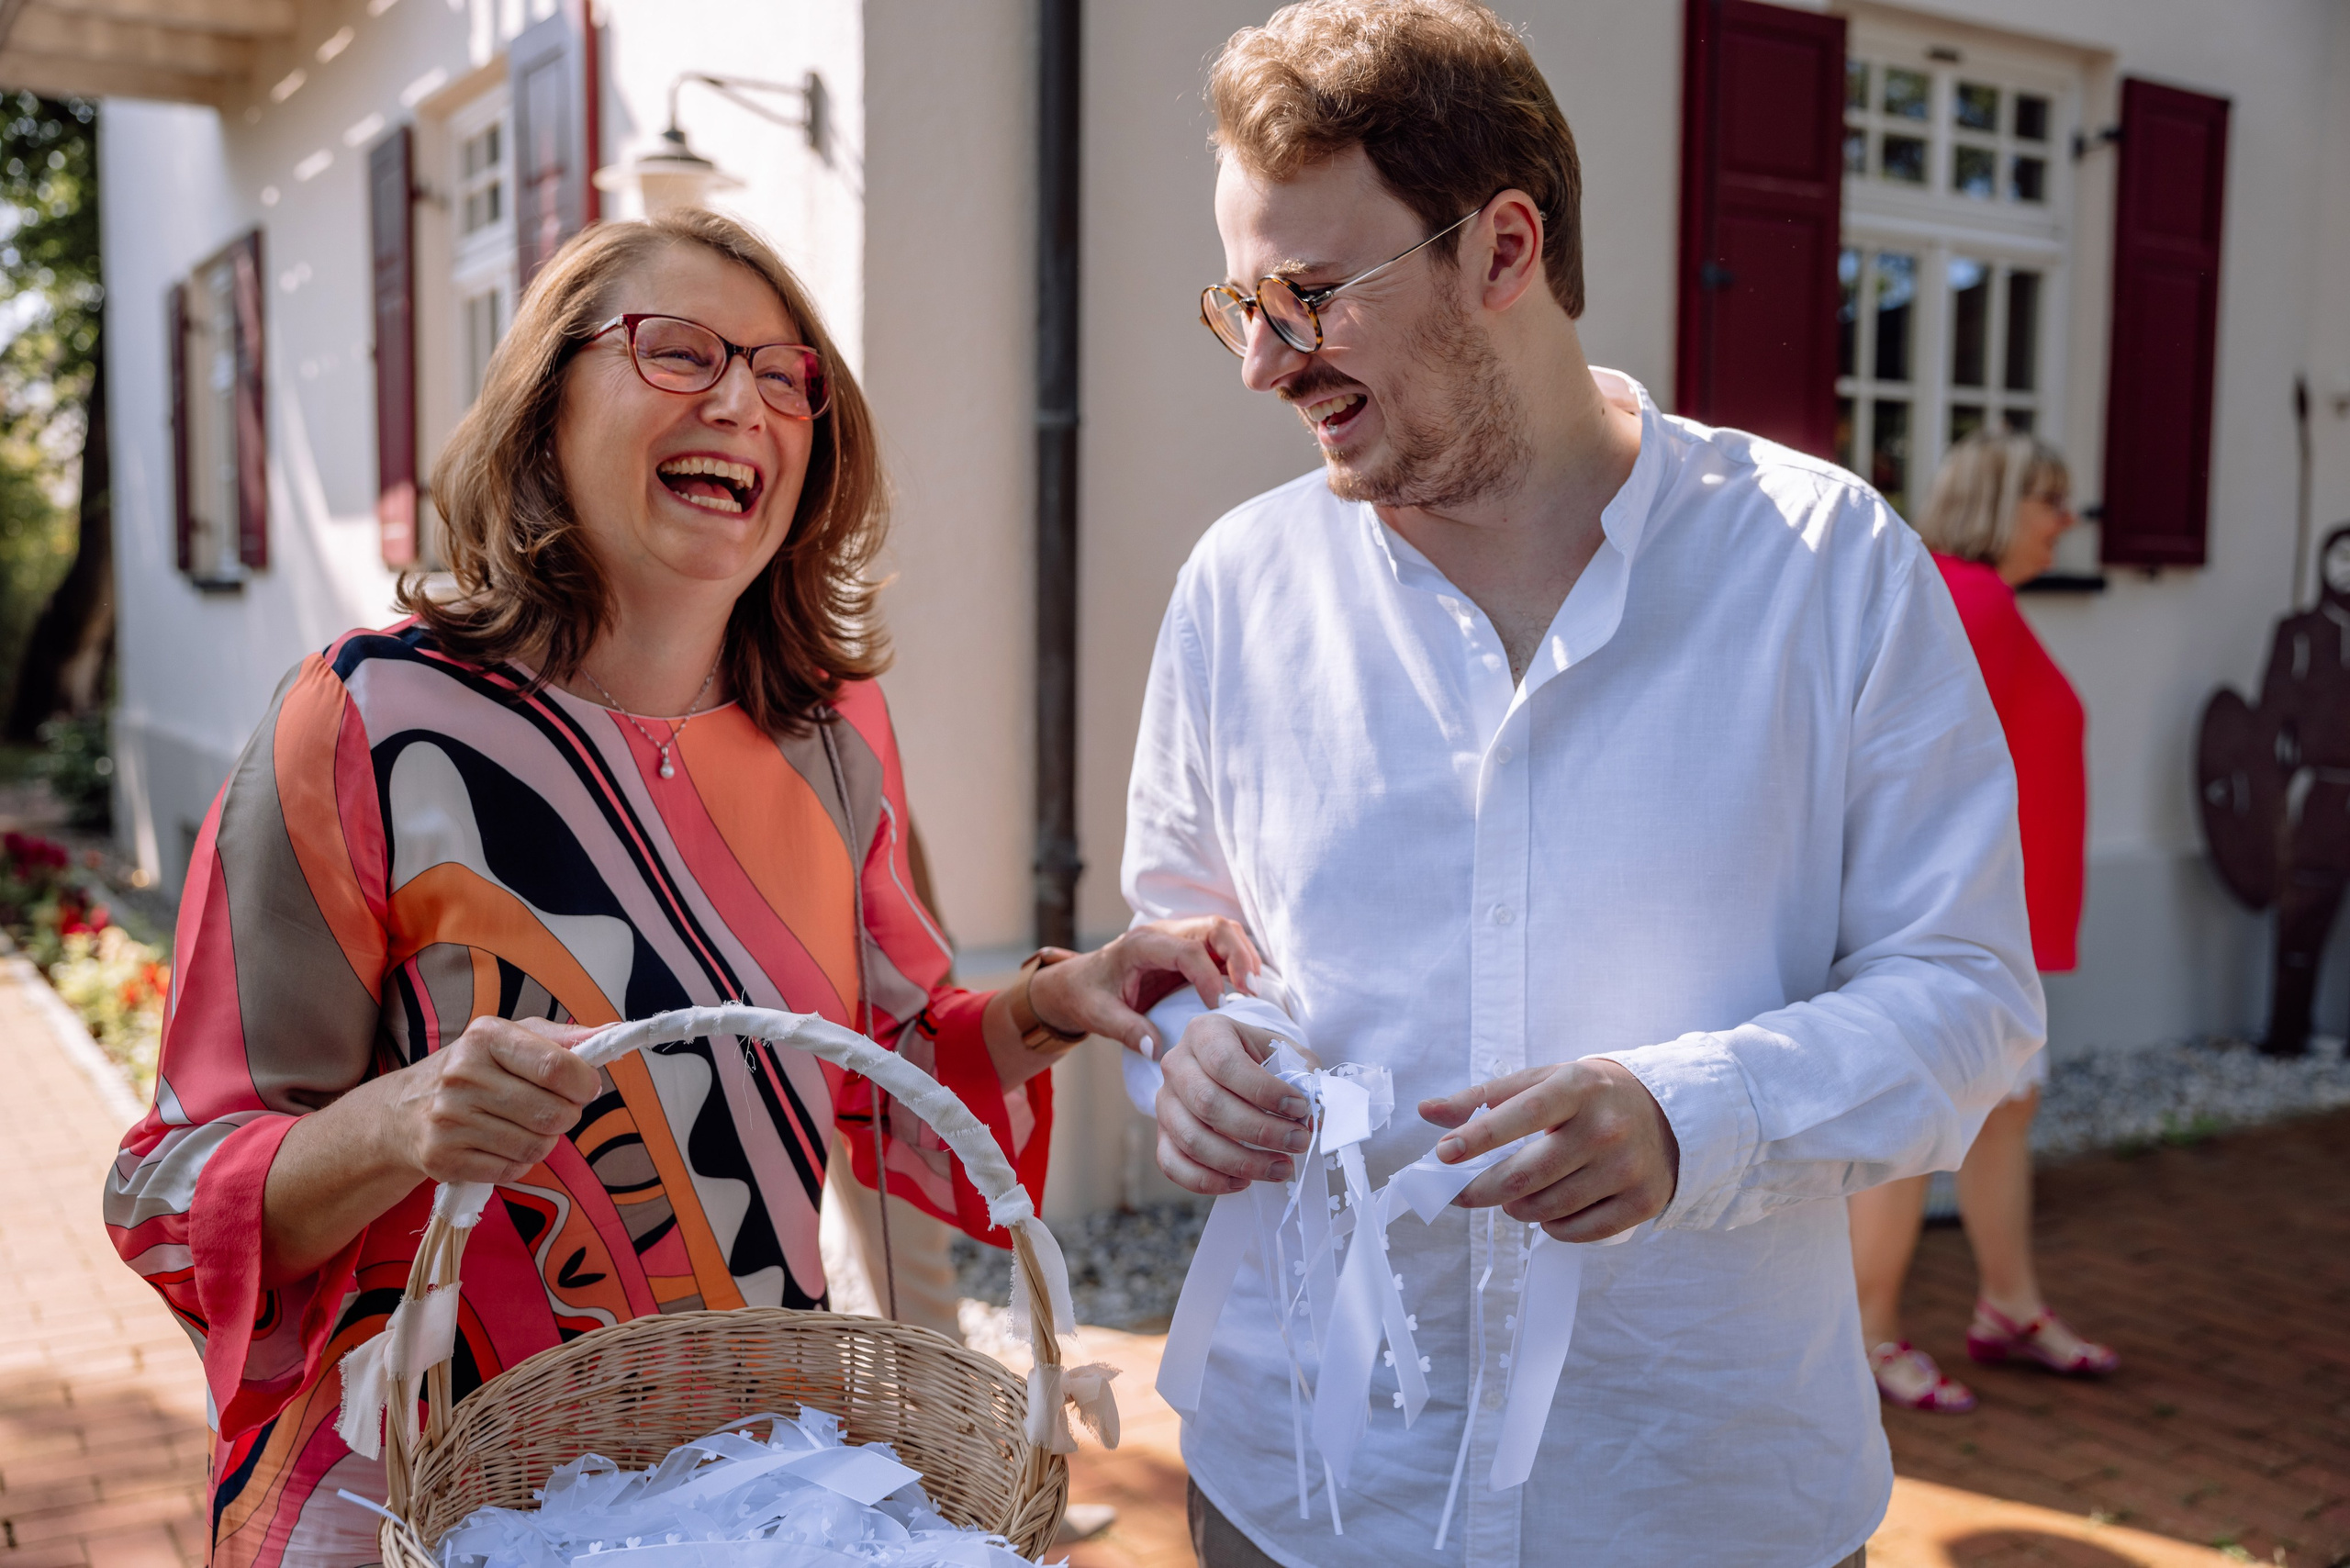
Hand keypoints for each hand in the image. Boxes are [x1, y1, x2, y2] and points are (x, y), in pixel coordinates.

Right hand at [374, 1016, 603, 1184]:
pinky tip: (503, 1145)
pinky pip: (512, 1170)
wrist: (404, 1111)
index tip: (585, 1087)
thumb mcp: (512, 1039)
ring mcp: (450, 1119)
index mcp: (485, 1038)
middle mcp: (463, 1075)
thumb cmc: (474, 1069)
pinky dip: (520, 1163)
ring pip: (537, 1145)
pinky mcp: (443, 1157)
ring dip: (545, 1140)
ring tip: (527, 1126)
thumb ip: (563, 1038)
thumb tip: (610, 1033)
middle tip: (555, 1110)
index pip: (556, 1067)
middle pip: (553, 1112)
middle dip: (567, 1115)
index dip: (584, 1083)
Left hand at [1027, 914, 1261, 1057]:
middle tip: (1253, 990)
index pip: (1188, 950)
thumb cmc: (1086, 996)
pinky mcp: (1187, 950)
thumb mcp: (1098, 1016)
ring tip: (1254, 990)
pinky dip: (1239, 962)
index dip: (1208, 975)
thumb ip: (1127, 1030)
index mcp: (1141, 945)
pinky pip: (1221, 947)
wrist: (1076, 983)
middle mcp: (1164, 934)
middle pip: (1215, 927)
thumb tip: (1157, 1049)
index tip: (1218, 1005)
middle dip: (1239, 955)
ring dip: (1244, 956)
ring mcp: (1178, 938)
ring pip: (1224, 932)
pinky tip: (1247, 988)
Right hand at [1153, 1012, 1316, 1194]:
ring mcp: (1164, 1102)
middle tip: (1298, 1142)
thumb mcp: (1285, 1052)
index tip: (1300, 1108)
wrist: (1233, 1064)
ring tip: (1282, 1168)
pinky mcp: (1162, 1135)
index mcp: (1205, 1033)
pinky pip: (1173, 1165)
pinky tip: (1243, 1182)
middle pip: (1208, 1103)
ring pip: (1192, 1140)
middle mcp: (1176, 1064)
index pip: (1226, 1063)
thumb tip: (1313, 1119)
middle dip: (1259, 1130)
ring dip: (1241, 1162)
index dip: (1264, 1091)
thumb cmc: (1261, 1059)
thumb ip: (1303, 1077)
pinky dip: (1209, 1180)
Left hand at [1418, 1059, 1679, 1241]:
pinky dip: (1551, 1227)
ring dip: (1516, 1208)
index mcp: (1578, 1087)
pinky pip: (1576, 1231)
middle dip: (1480, 1190)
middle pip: (1525, 1176)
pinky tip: (1549, 1210)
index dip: (1478, 1137)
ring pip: (1546, 1209)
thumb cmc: (1591, 1095)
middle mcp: (1605, 1128)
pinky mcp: (1642, 1201)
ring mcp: (1626, 1168)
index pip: (1520, 1114)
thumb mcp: (1544, 1081)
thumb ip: (1484, 1097)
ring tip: (1515, 1194)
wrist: (1669, 1112)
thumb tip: (1427, 1112)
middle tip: (1460, 1193)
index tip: (1443, 1154)